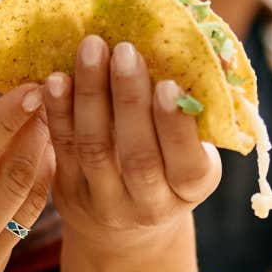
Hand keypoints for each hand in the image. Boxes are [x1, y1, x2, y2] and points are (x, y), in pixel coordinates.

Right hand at [0, 85, 53, 271]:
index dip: (3, 124)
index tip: (27, 89)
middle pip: (10, 184)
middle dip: (35, 134)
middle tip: (51, 92)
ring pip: (26, 207)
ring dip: (43, 159)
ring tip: (53, 116)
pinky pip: (20, 226)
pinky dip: (34, 187)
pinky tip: (38, 155)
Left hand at [39, 35, 222, 255]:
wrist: (127, 222)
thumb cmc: (171, 163)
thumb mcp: (196, 147)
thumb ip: (199, 108)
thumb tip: (214, 52)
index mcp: (191, 190)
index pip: (187, 167)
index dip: (176, 128)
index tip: (168, 85)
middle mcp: (150, 205)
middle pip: (138, 157)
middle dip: (130, 100)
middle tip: (125, 51)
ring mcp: (105, 202)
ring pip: (95, 149)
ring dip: (91, 94)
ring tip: (92, 48)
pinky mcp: (69, 191)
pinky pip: (64, 148)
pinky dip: (59, 111)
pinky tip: (57, 78)